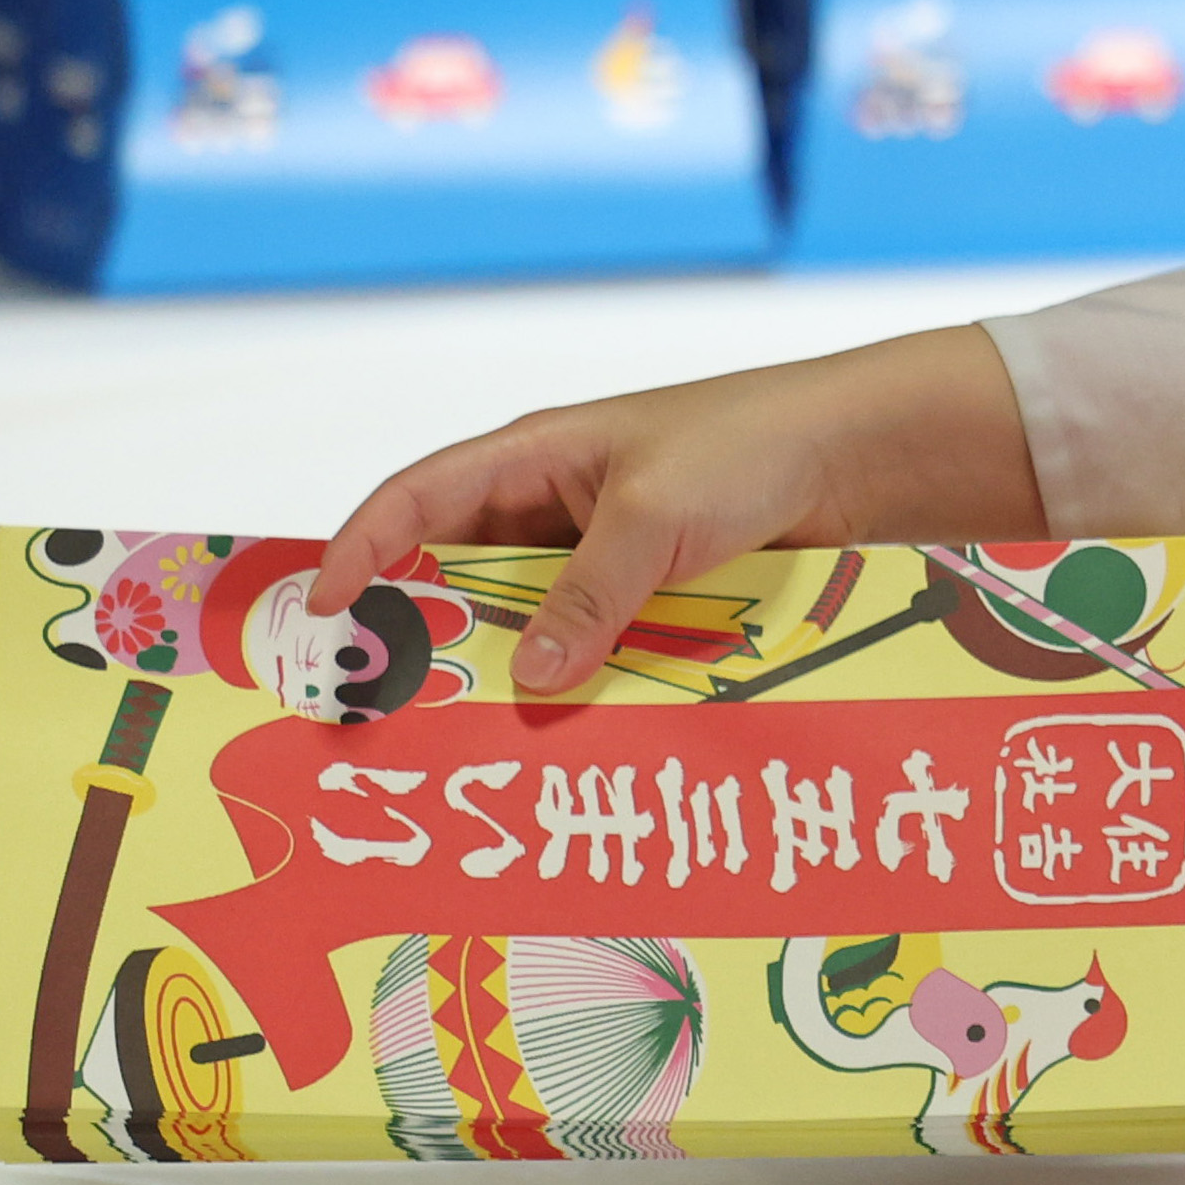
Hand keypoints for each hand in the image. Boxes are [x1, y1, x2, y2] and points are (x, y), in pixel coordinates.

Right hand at [316, 327, 1044, 692]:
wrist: (863, 450)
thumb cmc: (753, 445)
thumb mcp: (655, 515)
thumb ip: (589, 594)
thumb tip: (528, 680)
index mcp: (536, 455)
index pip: (415, 500)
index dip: (359, 553)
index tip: (321, 617)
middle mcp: (560, 501)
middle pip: (466, 575)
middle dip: (432, 638)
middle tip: (392, 712)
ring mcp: (610, 547)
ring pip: (535, 618)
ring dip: (515, 669)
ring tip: (480, 738)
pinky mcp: (661, 586)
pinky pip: (601, 637)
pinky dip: (586, 677)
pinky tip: (577, 728)